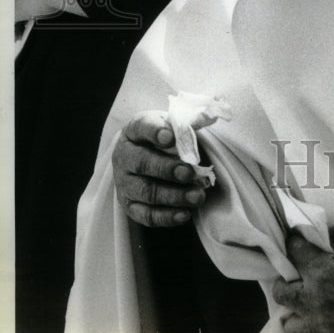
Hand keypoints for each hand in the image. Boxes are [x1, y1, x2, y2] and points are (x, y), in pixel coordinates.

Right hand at [112, 111, 206, 227]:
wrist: (146, 156)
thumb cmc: (165, 138)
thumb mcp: (173, 124)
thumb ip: (188, 122)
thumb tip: (208, 115)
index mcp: (135, 130)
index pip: (142, 126)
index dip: (155, 131)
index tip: (170, 136)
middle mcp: (124, 156)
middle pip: (142, 163)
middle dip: (167, 169)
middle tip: (190, 173)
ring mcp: (124, 182)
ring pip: (146, 192)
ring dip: (173, 196)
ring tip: (197, 196)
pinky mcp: (129, 205)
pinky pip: (145, 215)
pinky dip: (166, 217)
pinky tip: (185, 214)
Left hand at [272, 227, 333, 332]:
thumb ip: (331, 241)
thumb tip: (316, 236)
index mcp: (320, 269)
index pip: (293, 250)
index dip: (295, 244)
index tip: (297, 243)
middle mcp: (314, 297)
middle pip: (281, 291)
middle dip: (287, 281)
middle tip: (296, 277)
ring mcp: (321, 322)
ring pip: (290, 324)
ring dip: (296, 312)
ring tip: (306, 304)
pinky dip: (311, 329)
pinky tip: (320, 319)